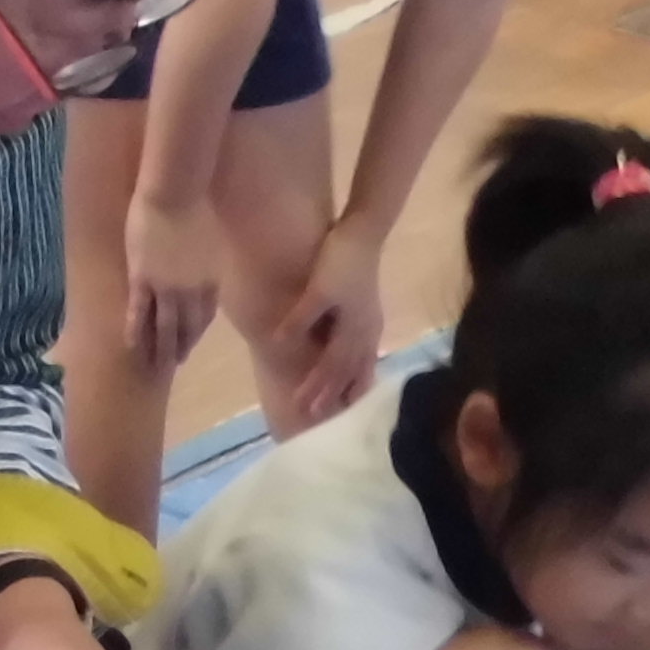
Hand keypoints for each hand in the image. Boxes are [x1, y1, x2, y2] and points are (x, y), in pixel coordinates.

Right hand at [125, 188, 227, 371]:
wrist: (177, 190)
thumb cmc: (198, 200)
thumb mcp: (211, 233)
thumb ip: (208, 250)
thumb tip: (209, 254)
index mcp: (209, 277)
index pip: (205, 312)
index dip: (197, 330)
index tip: (191, 342)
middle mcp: (191, 289)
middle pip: (186, 325)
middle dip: (180, 346)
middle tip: (175, 362)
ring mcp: (166, 286)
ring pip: (163, 325)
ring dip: (160, 347)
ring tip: (156, 364)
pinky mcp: (142, 278)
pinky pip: (138, 311)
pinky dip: (136, 330)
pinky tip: (132, 345)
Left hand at [264, 233, 387, 435]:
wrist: (365, 232)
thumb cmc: (340, 259)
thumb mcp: (318, 290)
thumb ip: (300, 319)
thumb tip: (279, 344)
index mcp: (352, 330)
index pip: (332, 368)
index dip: (317, 388)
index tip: (302, 408)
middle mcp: (365, 333)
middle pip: (350, 372)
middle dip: (333, 394)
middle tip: (319, 417)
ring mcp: (371, 323)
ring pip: (363, 364)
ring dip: (353, 385)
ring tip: (348, 404)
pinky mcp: (371, 313)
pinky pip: (367, 351)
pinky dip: (362, 367)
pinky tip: (358, 369)